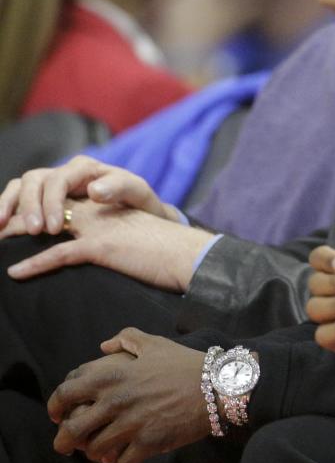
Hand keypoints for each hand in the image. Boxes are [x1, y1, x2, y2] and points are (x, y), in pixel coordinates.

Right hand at [0, 156, 175, 238]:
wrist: (141, 213)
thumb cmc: (139, 204)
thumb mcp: (139, 193)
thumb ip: (120, 187)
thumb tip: (94, 190)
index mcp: (85, 168)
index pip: (58, 180)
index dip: (51, 203)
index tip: (54, 229)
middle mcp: (64, 173)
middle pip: (34, 181)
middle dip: (29, 206)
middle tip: (35, 232)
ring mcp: (50, 185)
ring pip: (19, 187)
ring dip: (8, 206)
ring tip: (1, 228)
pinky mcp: (42, 199)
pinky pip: (16, 200)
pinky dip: (5, 210)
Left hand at [6, 199, 213, 291]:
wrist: (188, 254)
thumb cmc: (161, 249)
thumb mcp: (127, 230)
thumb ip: (102, 226)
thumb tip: (77, 240)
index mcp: (101, 200)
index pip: (54, 190)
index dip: (27, 202)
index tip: (8, 219)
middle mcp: (96, 206)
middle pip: (43, 199)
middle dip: (14, 214)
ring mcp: (98, 223)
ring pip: (45, 221)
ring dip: (16, 233)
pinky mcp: (104, 245)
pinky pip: (61, 253)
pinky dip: (35, 264)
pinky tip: (16, 272)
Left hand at [47, 328, 212, 462]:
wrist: (218, 386)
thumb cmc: (186, 364)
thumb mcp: (156, 343)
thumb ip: (127, 339)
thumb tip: (104, 346)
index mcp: (113, 375)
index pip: (66, 392)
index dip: (55, 405)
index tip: (57, 414)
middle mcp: (117, 401)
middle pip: (72, 430)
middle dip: (64, 441)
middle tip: (67, 445)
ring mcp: (132, 424)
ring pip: (95, 449)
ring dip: (95, 453)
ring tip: (101, 451)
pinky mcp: (149, 443)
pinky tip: (125, 459)